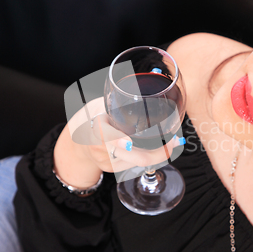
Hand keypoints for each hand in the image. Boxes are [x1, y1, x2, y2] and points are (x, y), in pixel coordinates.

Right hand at [54, 97, 183, 188]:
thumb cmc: (96, 115)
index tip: (130, 142)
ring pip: (137, 163)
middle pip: (131, 157)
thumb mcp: (104, 105)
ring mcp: (106, 160)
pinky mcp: (111, 169)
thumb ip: (120, 100)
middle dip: (158, 153)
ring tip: (172, 144)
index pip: (103, 134)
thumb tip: (150, 82)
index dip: (116, 139)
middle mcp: (100, 147)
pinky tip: (159, 151)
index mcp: (96, 127)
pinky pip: (134, 165)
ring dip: (159, 156)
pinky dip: (149, 159)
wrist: (78, 138)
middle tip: (174, 143)